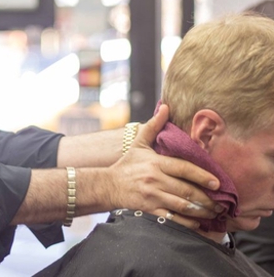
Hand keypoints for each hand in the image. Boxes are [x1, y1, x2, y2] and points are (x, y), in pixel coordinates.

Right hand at [109, 104, 221, 228]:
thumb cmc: (127, 164)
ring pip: (182, 206)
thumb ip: (153, 126)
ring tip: (213, 212)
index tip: (217, 182)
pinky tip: (197, 222)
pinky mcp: (149, 211)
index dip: (202, 176)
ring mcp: (152, 196)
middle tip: (221, 202)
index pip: (183, 169)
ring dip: (201, 211)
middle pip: (186, 190)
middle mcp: (155, 180)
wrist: (108, 185)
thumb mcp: (139, 143)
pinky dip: (187, 222)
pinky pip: (172, 219)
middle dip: (206, 198)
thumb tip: (165, 107)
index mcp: (155, 163)